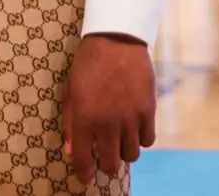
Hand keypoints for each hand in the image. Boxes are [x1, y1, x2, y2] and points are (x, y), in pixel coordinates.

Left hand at [61, 34, 156, 184]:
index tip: (86, 178)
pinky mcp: (148, 111)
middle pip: (111, 164)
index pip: (83, 160)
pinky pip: (148, 141)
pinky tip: (133, 129)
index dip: (84, 174)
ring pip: (131, 156)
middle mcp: (108, 123)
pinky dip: (140, 139)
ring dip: (123, 151)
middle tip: (104, 157)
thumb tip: (71, 152)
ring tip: (119, 139)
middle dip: (106, 165)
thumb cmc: (88, 65)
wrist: (115, 40)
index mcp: (85, 118)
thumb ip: (70, 124)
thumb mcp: (70, 92)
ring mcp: (130, 118)